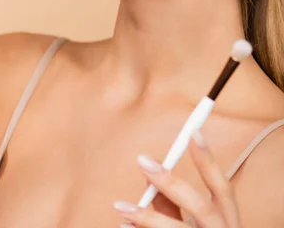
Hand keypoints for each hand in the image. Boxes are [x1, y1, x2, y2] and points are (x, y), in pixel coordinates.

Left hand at [114, 129, 241, 226]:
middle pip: (200, 207)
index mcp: (229, 223)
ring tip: (121, 207)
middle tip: (142, 160)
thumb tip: (149, 182)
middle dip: (170, 182)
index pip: (223, 187)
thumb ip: (176, 208)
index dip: (209, 160)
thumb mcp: (197, 227)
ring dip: (147, 218)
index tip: (192, 132)